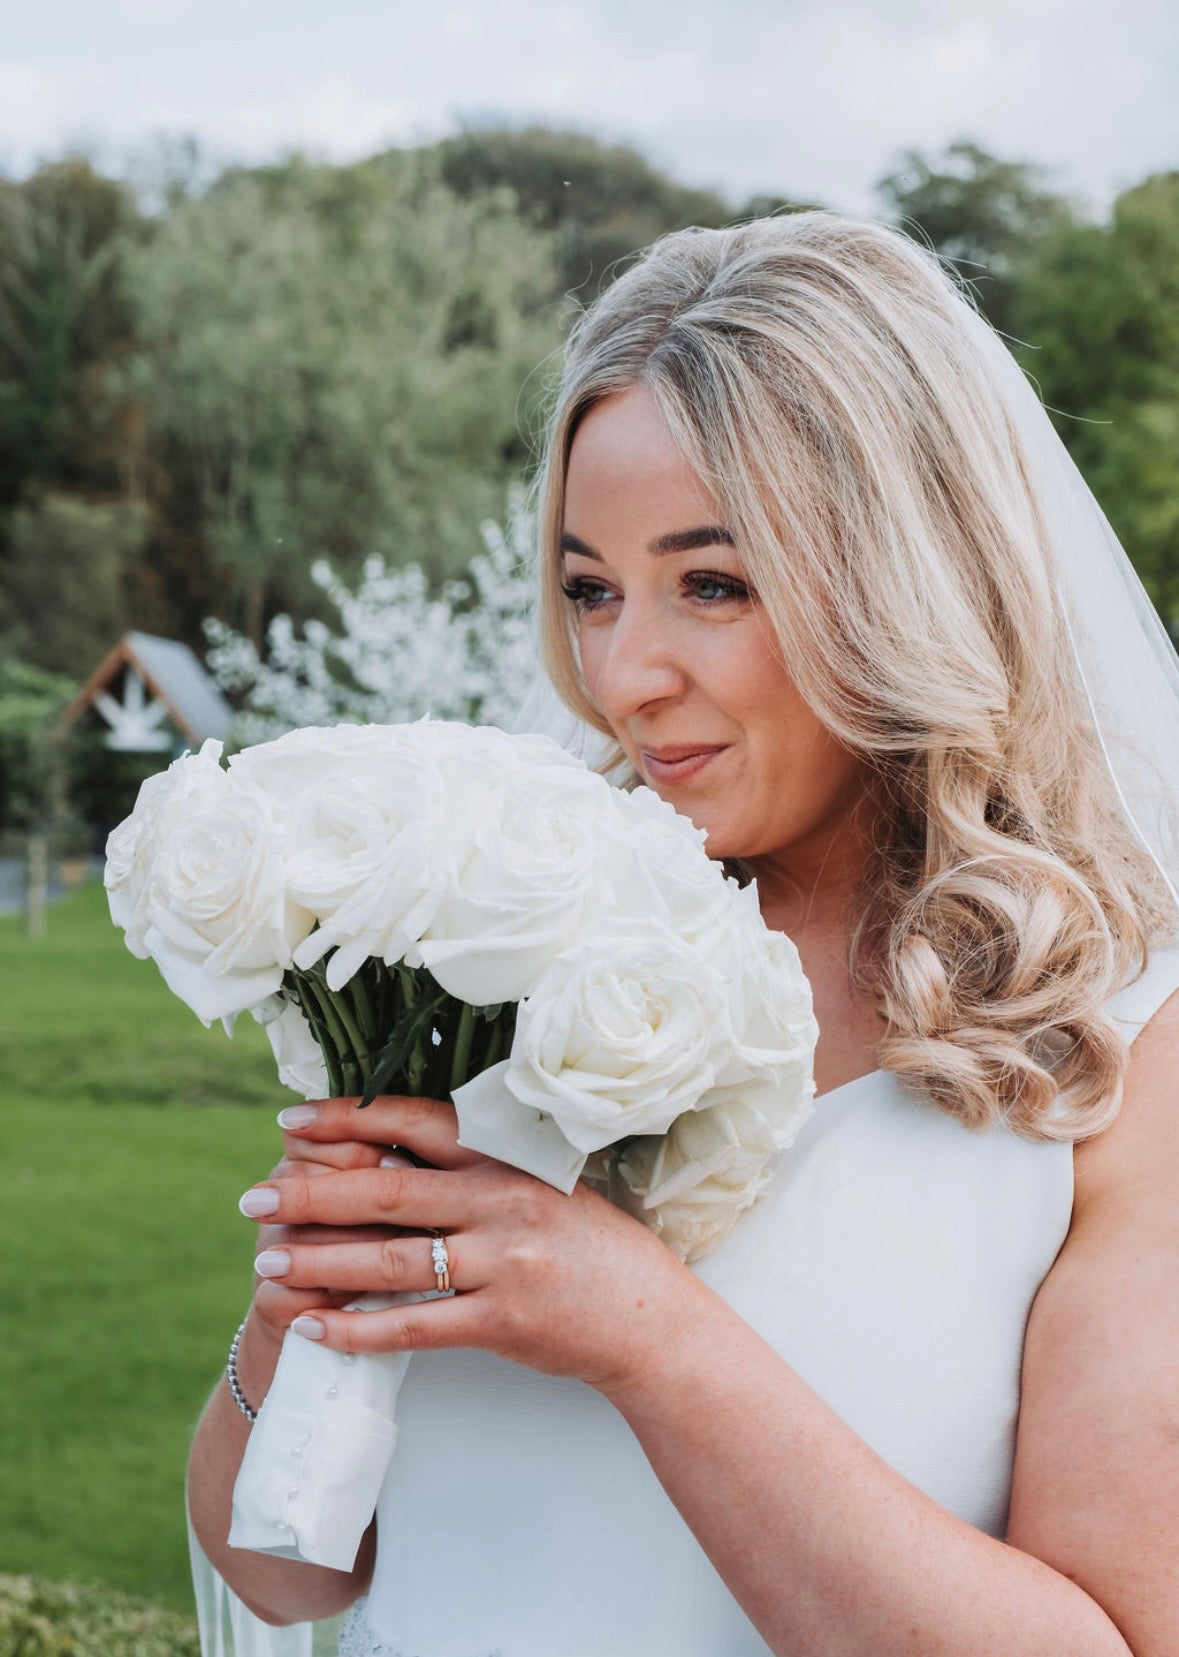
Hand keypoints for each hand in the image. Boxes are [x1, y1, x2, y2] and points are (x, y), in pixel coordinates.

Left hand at [237, 1095, 704, 1398]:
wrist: (651, 1320)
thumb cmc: (593, 1248)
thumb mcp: (545, 1184)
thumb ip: (478, 1169)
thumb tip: (388, 1154)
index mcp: (510, 1158)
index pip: (415, 1124)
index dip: (348, 1119)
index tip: (292, 1121)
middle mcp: (503, 1202)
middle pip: (387, 1193)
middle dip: (311, 1194)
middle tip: (254, 1199)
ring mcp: (503, 1263)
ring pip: (391, 1261)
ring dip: (320, 1262)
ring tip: (266, 1265)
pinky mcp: (501, 1322)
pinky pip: (413, 1327)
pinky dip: (358, 1329)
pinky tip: (314, 1327)